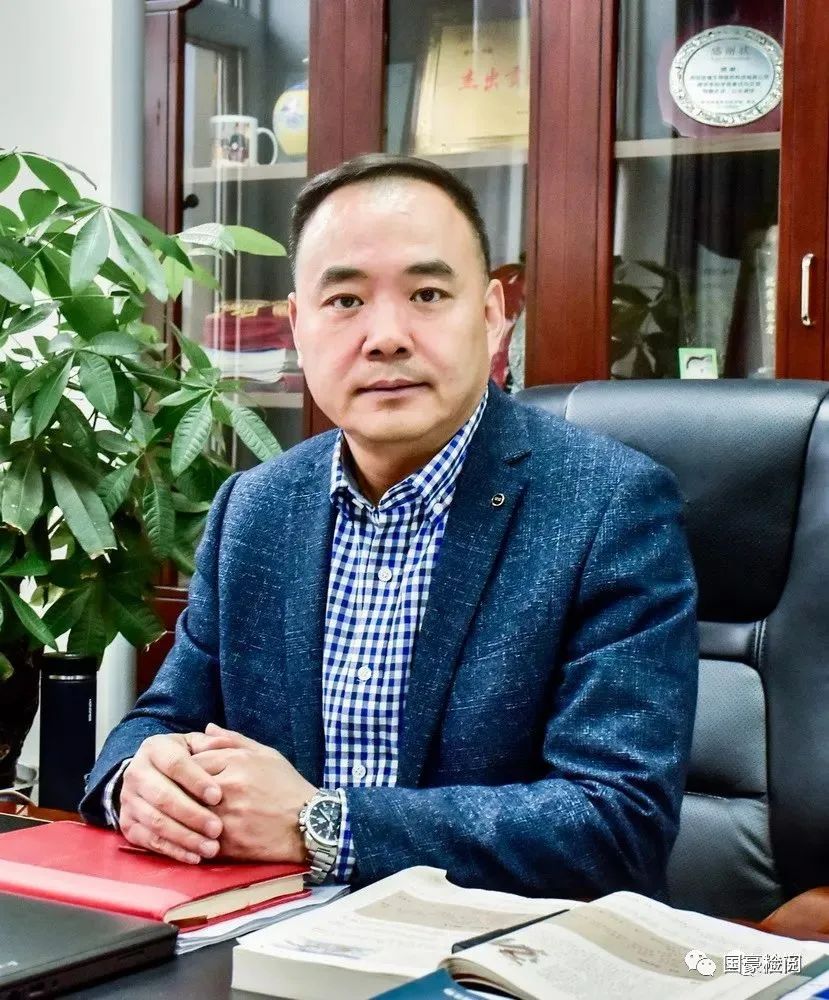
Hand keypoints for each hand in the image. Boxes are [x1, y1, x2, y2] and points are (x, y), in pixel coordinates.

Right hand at [118, 730, 238, 864]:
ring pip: (156, 822)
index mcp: (154, 749)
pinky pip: (149, 841)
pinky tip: (194, 856)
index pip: (175, 764)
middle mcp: (136, 773)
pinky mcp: (127, 824)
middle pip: (163, 797)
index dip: (196, 780)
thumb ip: (211, 742)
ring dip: (185, 837)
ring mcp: (129, 800)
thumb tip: (216, 734)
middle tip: (218, 828)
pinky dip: (173, 851)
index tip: (218, 796)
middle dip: (192, 815)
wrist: (152, 775)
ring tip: (211, 847)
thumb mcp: (194, 745)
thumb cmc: (184, 760)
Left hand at [190, 723, 317, 862]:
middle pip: (185, 788)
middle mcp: (229, 788)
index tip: (184, 774)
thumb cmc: (286, 785)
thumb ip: (233, 740)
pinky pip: (198, 838)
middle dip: (179, 791)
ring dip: (184, 814)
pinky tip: (195, 833)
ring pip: (189, 814)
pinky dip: (193, 835)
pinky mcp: (228, 843)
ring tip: (183, 814)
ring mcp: (227, 817)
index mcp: (237, 762)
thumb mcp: (265, 754)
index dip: (185, 768)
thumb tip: (206, 729)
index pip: (193, 761)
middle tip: (177, 794)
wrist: (309, 823)